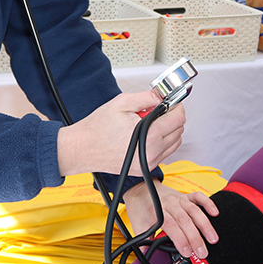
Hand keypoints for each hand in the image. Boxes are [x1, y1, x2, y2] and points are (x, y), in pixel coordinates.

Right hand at [55, 92, 185, 177]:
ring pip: (174, 143)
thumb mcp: (123, 103)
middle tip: (154, 111)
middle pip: (179, 130)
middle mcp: (153, 152)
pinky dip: (161, 142)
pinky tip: (145, 135)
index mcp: (150, 136)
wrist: (83, 148)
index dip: (176, 106)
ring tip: (148, 124)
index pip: (179, 118)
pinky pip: (164, 153)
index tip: (171, 102)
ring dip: (167, 131)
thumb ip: (148, 97)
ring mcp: (150, 162)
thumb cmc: (98, 128)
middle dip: (171, 117)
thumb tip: (163, 95)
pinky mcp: (145, 168)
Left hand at [122, 181, 218, 258]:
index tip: (187, 252)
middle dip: (195, 237)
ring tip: (213, 239)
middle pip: (185, 220)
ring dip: (205, 225)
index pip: (171, 226)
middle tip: (202, 252)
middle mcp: (170, 204)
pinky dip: (208, 203)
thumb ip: (142, 241)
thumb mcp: (137, 225)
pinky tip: (215, 213)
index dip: (180, 239)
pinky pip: (198, 196)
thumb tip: (144, 256)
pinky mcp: (185, 196)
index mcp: (157, 211)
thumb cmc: (140, 207)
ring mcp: (179, 199)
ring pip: (194, 210)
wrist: (139, 188)